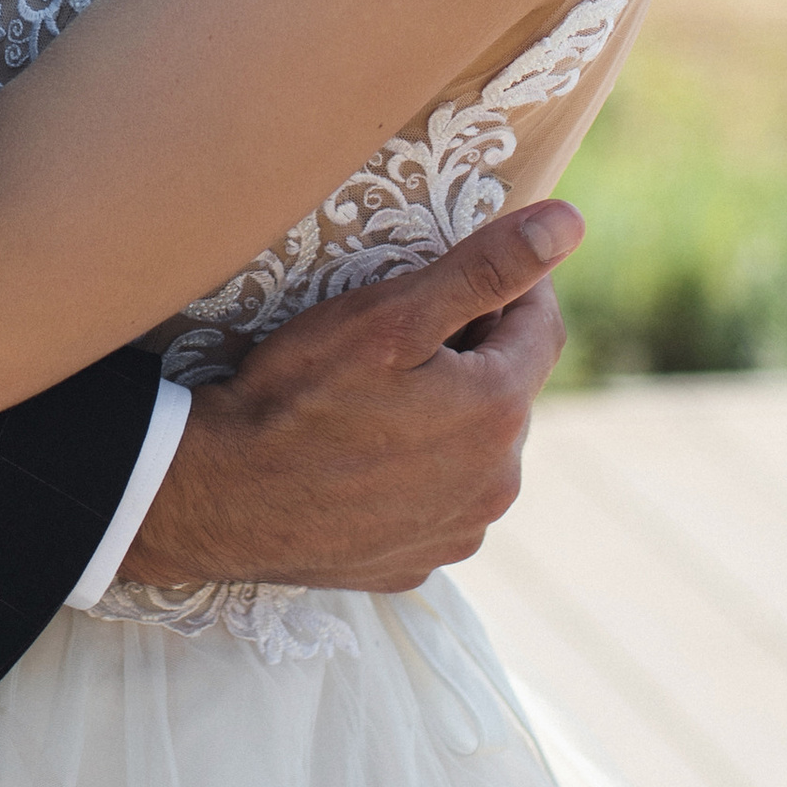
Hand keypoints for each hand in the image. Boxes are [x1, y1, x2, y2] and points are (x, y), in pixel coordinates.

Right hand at [120, 200, 580, 595]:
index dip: (507, 286)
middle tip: (395, 336)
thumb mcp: (389, 315)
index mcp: (500, 412)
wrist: (217, 497)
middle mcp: (498, 482)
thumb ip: (485, 268)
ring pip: (475, 449)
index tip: (456, 272)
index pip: (541, 324)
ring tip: (373, 399)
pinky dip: (416, 472)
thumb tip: (569, 224)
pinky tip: (360, 455)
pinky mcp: (420, 561)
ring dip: (448, 417)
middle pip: (507, 389)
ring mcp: (460, 529)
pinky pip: (438, 500)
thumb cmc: (296, 394)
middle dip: (471, 355)